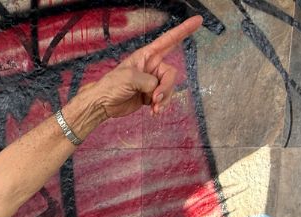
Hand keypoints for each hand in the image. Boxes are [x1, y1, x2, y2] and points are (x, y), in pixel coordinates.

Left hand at [89, 15, 203, 118]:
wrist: (103, 104)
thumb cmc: (112, 85)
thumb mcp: (130, 78)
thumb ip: (149, 81)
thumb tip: (157, 89)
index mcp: (146, 55)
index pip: (168, 40)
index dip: (183, 31)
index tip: (198, 21)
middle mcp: (152, 66)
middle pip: (171, 74)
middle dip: (166, 88)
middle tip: (155, 99)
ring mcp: (152, 81)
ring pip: (169, 89)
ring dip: (163, 100)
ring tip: (153, 108)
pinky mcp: (151, 95)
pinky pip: (164, 99)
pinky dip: (160, 106)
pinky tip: (153, 112)